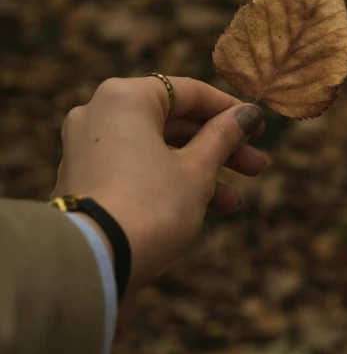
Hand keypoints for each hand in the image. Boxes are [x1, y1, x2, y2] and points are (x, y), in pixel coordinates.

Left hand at [53, 77, 265, 290]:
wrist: (92, 262)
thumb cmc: (151, 207)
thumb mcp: (197, 171)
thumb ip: (224, 137)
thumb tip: (249, 114)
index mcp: (126, 97)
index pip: (188, 91)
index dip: (228, 110)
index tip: (258, 127)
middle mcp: (99, 112)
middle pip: (172, 121)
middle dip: (217, 147)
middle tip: (255, 166)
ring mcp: (86, 147)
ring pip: (155, 148)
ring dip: (197, 170)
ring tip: (232, 203)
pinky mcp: (83, 178)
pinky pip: (134, 168)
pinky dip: (166, 181)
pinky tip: (199, 210)